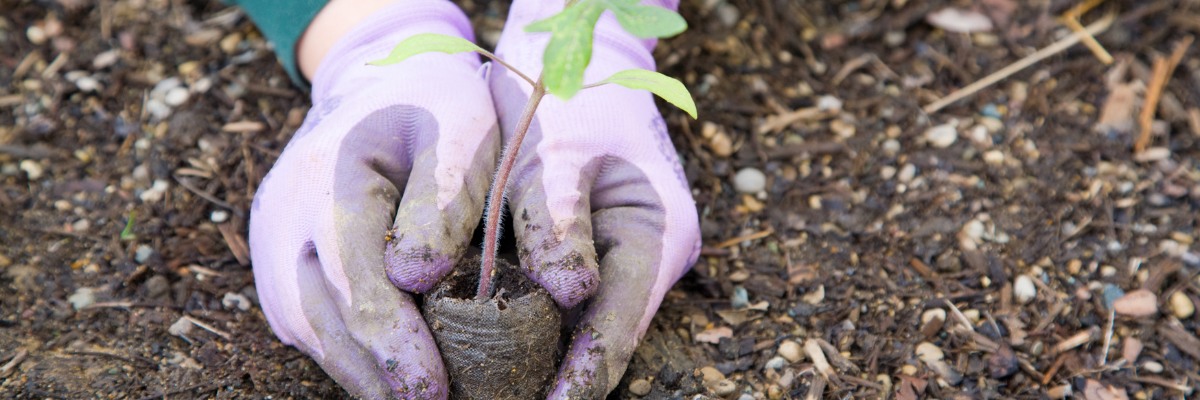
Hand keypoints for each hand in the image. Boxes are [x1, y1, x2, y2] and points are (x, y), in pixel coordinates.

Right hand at [248, 2, 496, 397]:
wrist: (377, 83)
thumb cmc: (434, 107)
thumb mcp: (461, 129)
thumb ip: (444, 198)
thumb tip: (419, 277)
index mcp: (332, 176)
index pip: (356, 279)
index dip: (395, 344)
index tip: (434, 392)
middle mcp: (285, 216)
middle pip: (323, 318)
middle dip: (379, 376)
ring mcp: (272, 243)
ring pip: (308, 330)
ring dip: (361, 376)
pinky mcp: (278, 265)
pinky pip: (305, 323)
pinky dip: (346, 357)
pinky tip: (389, 380)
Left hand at [489, 1, 698, 396]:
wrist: (574, 55)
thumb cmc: (570, 94)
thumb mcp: (558, 151)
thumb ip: (558, 220)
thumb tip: (568, 295)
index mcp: (659, 235)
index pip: (618, 330)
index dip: (581, 379)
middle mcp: (646, 257)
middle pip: (600, 338)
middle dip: (552, 378)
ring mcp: (618, 258)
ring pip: (577, 326)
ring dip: (534, 359)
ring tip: (481, 392)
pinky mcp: (587, 254)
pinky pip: (556, 303)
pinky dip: (522, 324)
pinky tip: (478, 347)